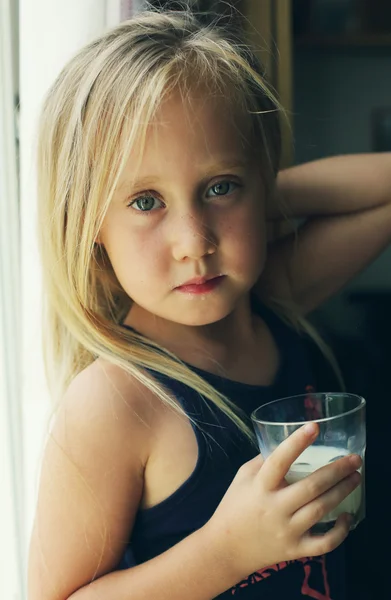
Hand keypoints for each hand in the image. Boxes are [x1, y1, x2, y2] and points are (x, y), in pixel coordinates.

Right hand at [205, 423, 360, 580]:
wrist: (226, 548)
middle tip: (355, 458)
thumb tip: (287, 442)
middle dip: (336, 470)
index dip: (297, 442)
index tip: (314, 426)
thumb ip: (264, 460)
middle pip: (311, 486)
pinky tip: (347, 516)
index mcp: (259, 486)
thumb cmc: (234, 506)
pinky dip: (340, 531)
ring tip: (355, 477)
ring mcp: (286, 531)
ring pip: (321, 509)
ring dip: (342, 491)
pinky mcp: (295, 550)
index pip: (279, 460)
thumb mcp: (242, 477)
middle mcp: (274, 508)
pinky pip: (324, 543)